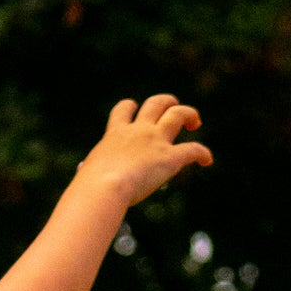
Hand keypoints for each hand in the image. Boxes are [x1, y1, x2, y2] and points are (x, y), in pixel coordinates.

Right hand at [80, 94, 212, 206]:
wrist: (104, 187)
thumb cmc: (90, 185)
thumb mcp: (87, 171)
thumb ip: (89, 167)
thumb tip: (82, 169)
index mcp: (116, 133)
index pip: (124, 109)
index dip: (132, 107)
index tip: (136, 112)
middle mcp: (138, 131)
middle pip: (157, 102)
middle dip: (167, 102)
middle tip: (173, 110)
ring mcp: (156, 142)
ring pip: (179, 114)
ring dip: (189, 114)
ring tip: (195, 122)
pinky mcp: (170, 158)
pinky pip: (193, 150)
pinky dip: (203, 153)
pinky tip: (207, 160)